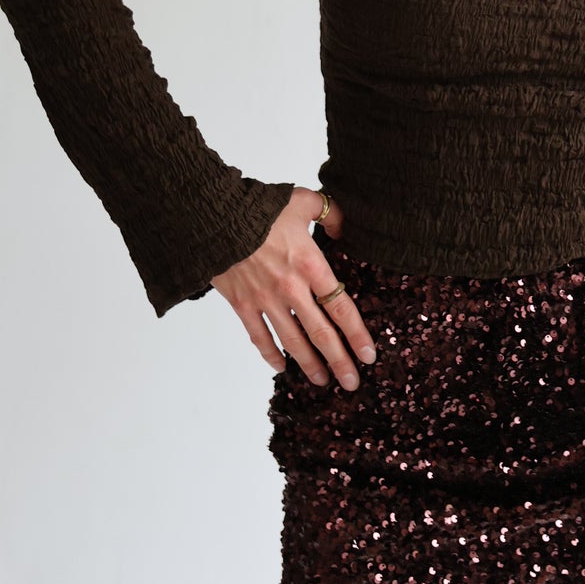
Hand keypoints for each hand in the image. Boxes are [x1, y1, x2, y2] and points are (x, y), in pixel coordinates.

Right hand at [210, 186, 377, 390]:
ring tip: (323, 381)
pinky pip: (258, 337)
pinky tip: (281, 368)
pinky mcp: (242, 305)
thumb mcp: (303, 201)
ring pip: (292, 341)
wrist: (215, 216)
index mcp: (310, 265)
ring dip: (309, 364)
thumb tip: (344, 229)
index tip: (369, 355)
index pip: (341, 308)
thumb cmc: (259, 207)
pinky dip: (270, 355)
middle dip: (339, 361)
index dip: (357, 334)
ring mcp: (265, 300)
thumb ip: (330, 213)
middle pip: (321, 334)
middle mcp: (291, 289)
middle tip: (352, 382)